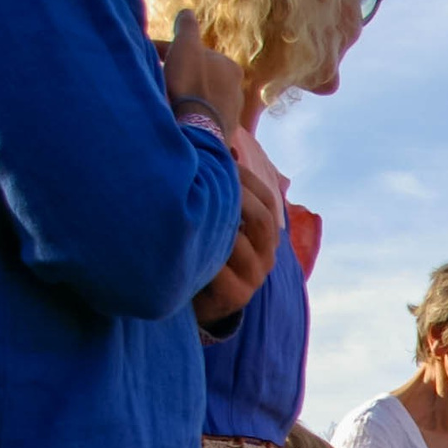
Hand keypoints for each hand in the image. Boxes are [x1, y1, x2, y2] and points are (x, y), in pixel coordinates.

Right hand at [161, 8, 245, 133]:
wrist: (198, 129)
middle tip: (157, 77)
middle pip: (200, 76)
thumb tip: (187, 12)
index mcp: (230, 66)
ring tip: (166, 99)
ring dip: (185, 94)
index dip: (168, 51)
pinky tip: (178, 117)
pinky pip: (202, 117)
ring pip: (202, 96)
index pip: (194, 54)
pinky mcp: (223, 133)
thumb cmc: (191, 84)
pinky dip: (190, 112)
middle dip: (179, 73)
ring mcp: (232, 113)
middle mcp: (237, 89)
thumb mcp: (186, 46)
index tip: (148, 56)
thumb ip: (187, 27)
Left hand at [193, 152, 282, 325]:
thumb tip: (211, 144)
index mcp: (266, 234)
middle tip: (198, 178)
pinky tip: (180, 240)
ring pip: (240, 242)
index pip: (267, 198)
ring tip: (185, 207)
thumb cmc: (200, 252)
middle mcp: (267, 255)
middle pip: (260, 218)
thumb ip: (218, 194)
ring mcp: (254, 277)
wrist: (194, 303)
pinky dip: (201, 253)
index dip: (243, 178)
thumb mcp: (214, 222)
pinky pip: (220, 270)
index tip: (214, 160)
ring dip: (213, 224)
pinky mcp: (236, 297)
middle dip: (232, 196)